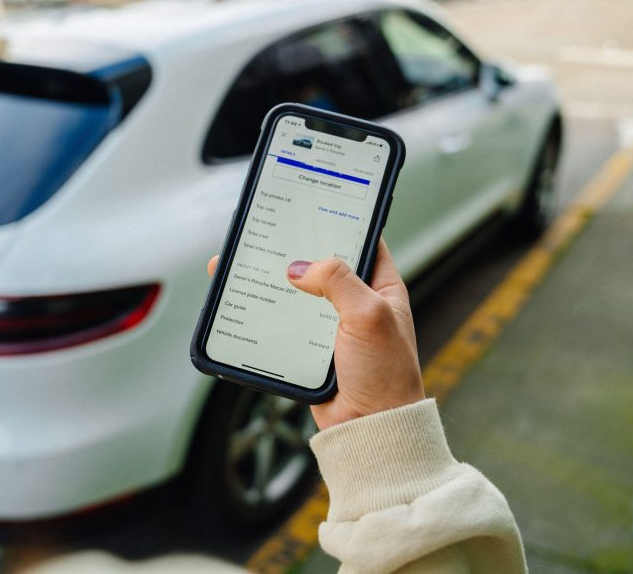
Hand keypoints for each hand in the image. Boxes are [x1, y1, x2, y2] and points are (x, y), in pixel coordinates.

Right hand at [207, 238, 423, 429]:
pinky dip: (266, 312)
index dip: (339, 220)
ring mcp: (331, 325)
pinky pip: (284, 322)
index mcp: (380, 286)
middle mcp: (356, 302)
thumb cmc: (386, 375)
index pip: (361, 239)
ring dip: (274, 280)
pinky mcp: (310, 348)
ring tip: (247, 261)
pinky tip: (246, 300)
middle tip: (268, 230)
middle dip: (294, 248)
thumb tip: (300, 267)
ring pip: (297, 293)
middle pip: (320, 263)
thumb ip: (339, 281)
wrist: (370, 429)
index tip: (312, 203)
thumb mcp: (370, 316)